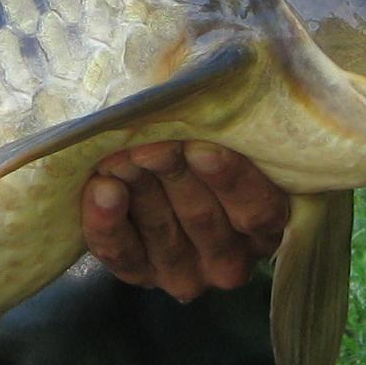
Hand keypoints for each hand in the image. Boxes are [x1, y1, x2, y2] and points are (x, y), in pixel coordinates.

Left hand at [82, 141, 289, 301]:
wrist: (151, 167)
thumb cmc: (198, 141)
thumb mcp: (222, 133)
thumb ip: (223, 122)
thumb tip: (202, 89)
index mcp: (265, 223)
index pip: (257, 210)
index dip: (230, 180)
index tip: (200, 148)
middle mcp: (231, 258)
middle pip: (203, 218)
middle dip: (173, 175)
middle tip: (149, 144)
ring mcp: (185, 272)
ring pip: (162, 234)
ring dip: (139, 192)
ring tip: (118, 157)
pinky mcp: (141, 274)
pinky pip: (123, 254)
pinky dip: (108, 223)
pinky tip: (100, 188)